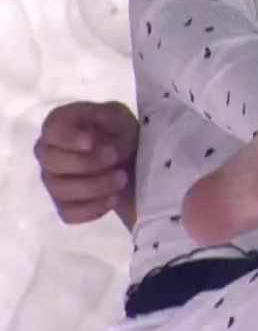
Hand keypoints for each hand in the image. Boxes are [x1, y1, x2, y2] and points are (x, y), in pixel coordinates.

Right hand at [33, 101, 138, 228]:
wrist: (135, 161)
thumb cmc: (122, 133)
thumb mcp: (120, 117)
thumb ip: (106, 120)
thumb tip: (92, 143)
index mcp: (59, 125)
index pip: (51, 131)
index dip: (68, 138)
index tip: (91, 143)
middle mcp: (48, 153)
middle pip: (52, 162)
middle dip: (87, 163)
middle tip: (115, 156)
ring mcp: (54, 181)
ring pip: (60, 190)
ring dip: (95, 186)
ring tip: (122, 178)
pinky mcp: (64, 205)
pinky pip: (69, 213)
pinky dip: (93, 208)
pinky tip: (114, 198)